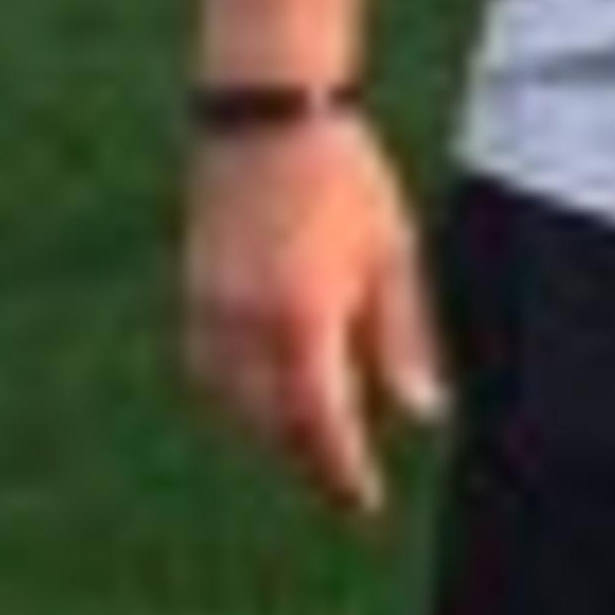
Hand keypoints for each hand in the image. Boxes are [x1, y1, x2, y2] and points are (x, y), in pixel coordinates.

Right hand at [179, 114, 446, 516]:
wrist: (266, 113)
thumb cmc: (344, 177)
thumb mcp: (392, 255)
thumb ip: (403, 340)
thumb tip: (422, 414)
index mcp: (303, 317)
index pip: (321, 421)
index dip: (342, 470)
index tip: (363, 502)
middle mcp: (246, 323)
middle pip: (272, 422)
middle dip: (307, 456)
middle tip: (344, 480)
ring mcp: (209, 307)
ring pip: (232, 402)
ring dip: (269, 430)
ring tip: (310, 440)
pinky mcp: (192, 290)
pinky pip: (209, 368)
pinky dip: (237, 393)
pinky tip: (266, 392)